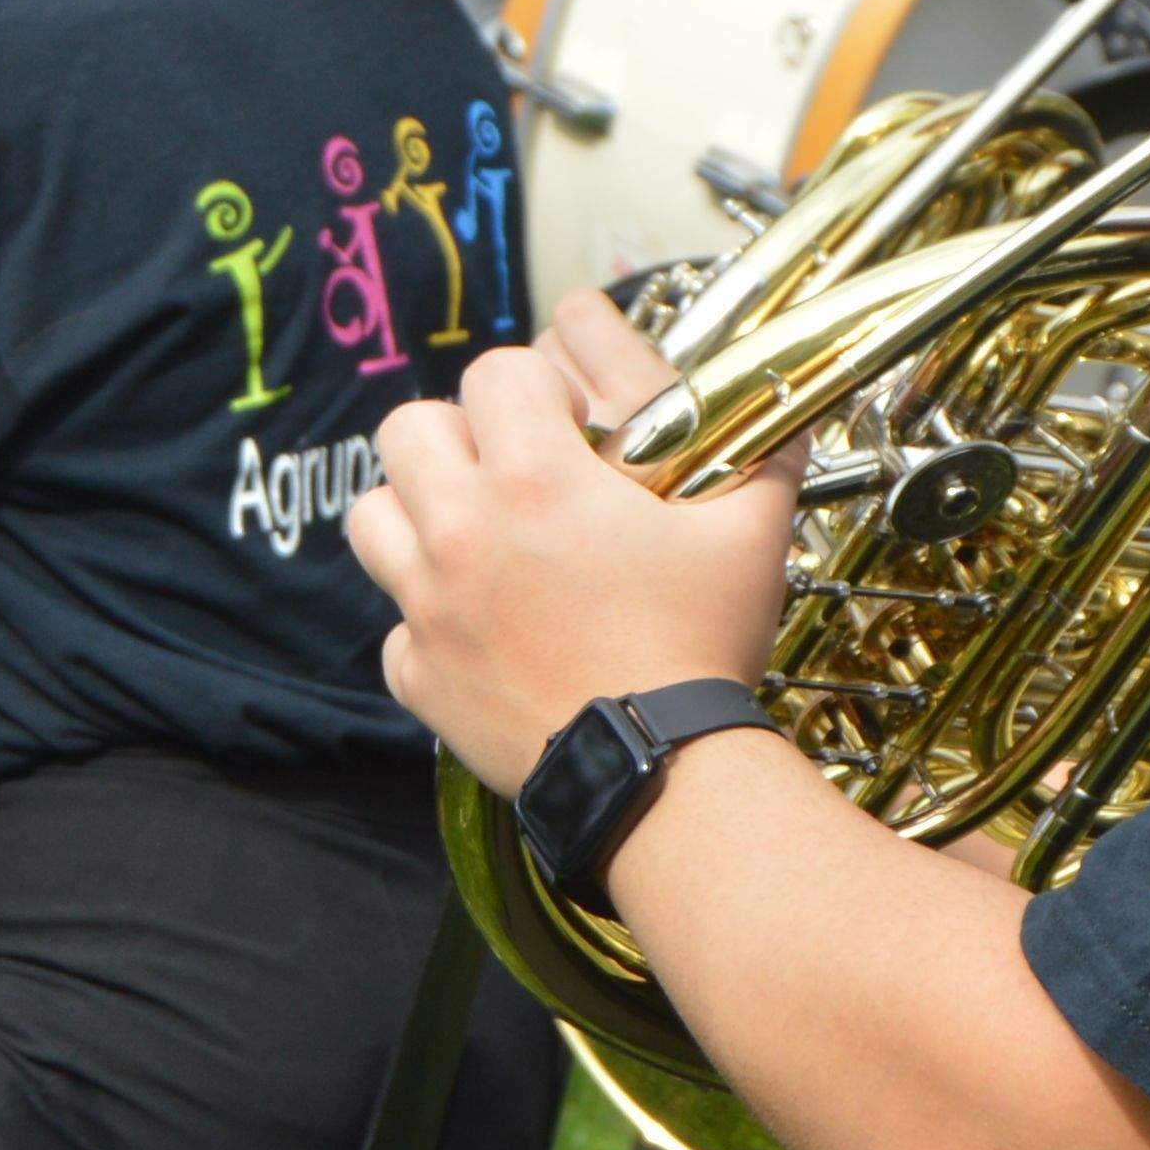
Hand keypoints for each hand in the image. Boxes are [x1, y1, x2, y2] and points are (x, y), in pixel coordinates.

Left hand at [348, 308, 793, 797]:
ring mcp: (427, 605)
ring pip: (372, 517)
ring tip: (476, 540)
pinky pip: (396, 624)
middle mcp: (461, 529)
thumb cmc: (703, 645)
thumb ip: (760, 454)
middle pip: (407, 428)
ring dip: (417, 514)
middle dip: (458, 434)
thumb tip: (777, 412)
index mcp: (535, 477)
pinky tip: (485, 635)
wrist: (661, 776)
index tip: (573, 427)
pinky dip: (430, 623)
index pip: (494, 372)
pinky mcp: (417, 675)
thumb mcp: (752, 534)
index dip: (536, 386)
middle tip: (509, 471)